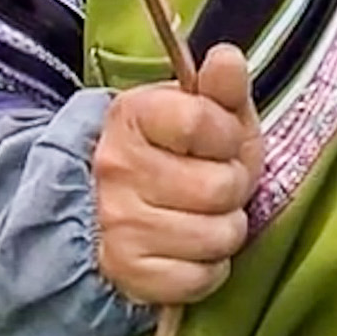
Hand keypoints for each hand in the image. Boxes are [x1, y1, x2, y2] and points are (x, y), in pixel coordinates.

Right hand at [93, 45, 263, 306]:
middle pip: (219, 187)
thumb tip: (228, 57)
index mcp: (131, 116)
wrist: (104, 208)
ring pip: (218, 236)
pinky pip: (203, 278)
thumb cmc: (171, 153)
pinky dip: (208, 268)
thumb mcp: (197, 110)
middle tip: (215, 184)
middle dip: (232, 188)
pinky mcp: (130, 274)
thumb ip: (220, 86)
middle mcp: (116, 168)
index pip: (199, 120)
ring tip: (204, 216)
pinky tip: (191, 249)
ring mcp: (119, 224)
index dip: (227, 135)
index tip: (221, 140)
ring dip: (224, 229)